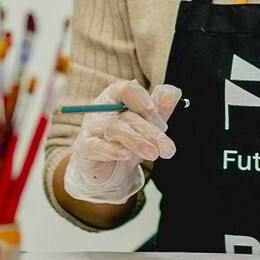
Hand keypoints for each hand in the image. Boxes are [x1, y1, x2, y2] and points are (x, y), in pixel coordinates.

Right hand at [61, 81, 181, 204]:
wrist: (106, 170)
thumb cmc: (126, 141)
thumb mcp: (146, 125)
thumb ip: (159, 108)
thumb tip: (173, 90)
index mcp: (116, 97)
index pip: (127, 89)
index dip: (143, 100)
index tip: (157, 116)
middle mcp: (102, 109)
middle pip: (128, 115)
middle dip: (151, 131)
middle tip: (167, 147)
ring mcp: (92, 127)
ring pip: (115, 129)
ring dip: (137, 141)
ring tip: (153, 153)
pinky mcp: (86, 148)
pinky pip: (97, 146)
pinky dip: (112, 150)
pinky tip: (125, 155)